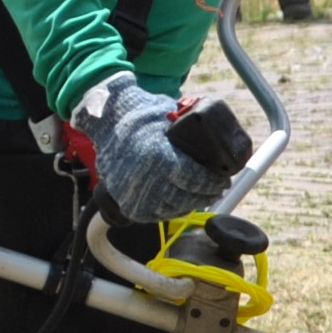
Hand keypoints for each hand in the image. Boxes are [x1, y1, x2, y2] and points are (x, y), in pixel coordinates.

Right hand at [63, 75, 241, 222]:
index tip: (224, 180)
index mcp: (160, 158)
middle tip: (217, 189)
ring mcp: (136, 196)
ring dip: (191, 203)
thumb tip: (222, 142)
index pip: (197, 181)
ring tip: (201, 195)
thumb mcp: (172, 119)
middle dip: (207, 195)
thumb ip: (193, 133)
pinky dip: (171, 209)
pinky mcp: (129, 206)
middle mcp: (147, 181)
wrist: (107, 124)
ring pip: (174, 209)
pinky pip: (158, 215)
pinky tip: (181, 200)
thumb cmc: (143, 118)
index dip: (214, 183)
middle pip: (189, 199)